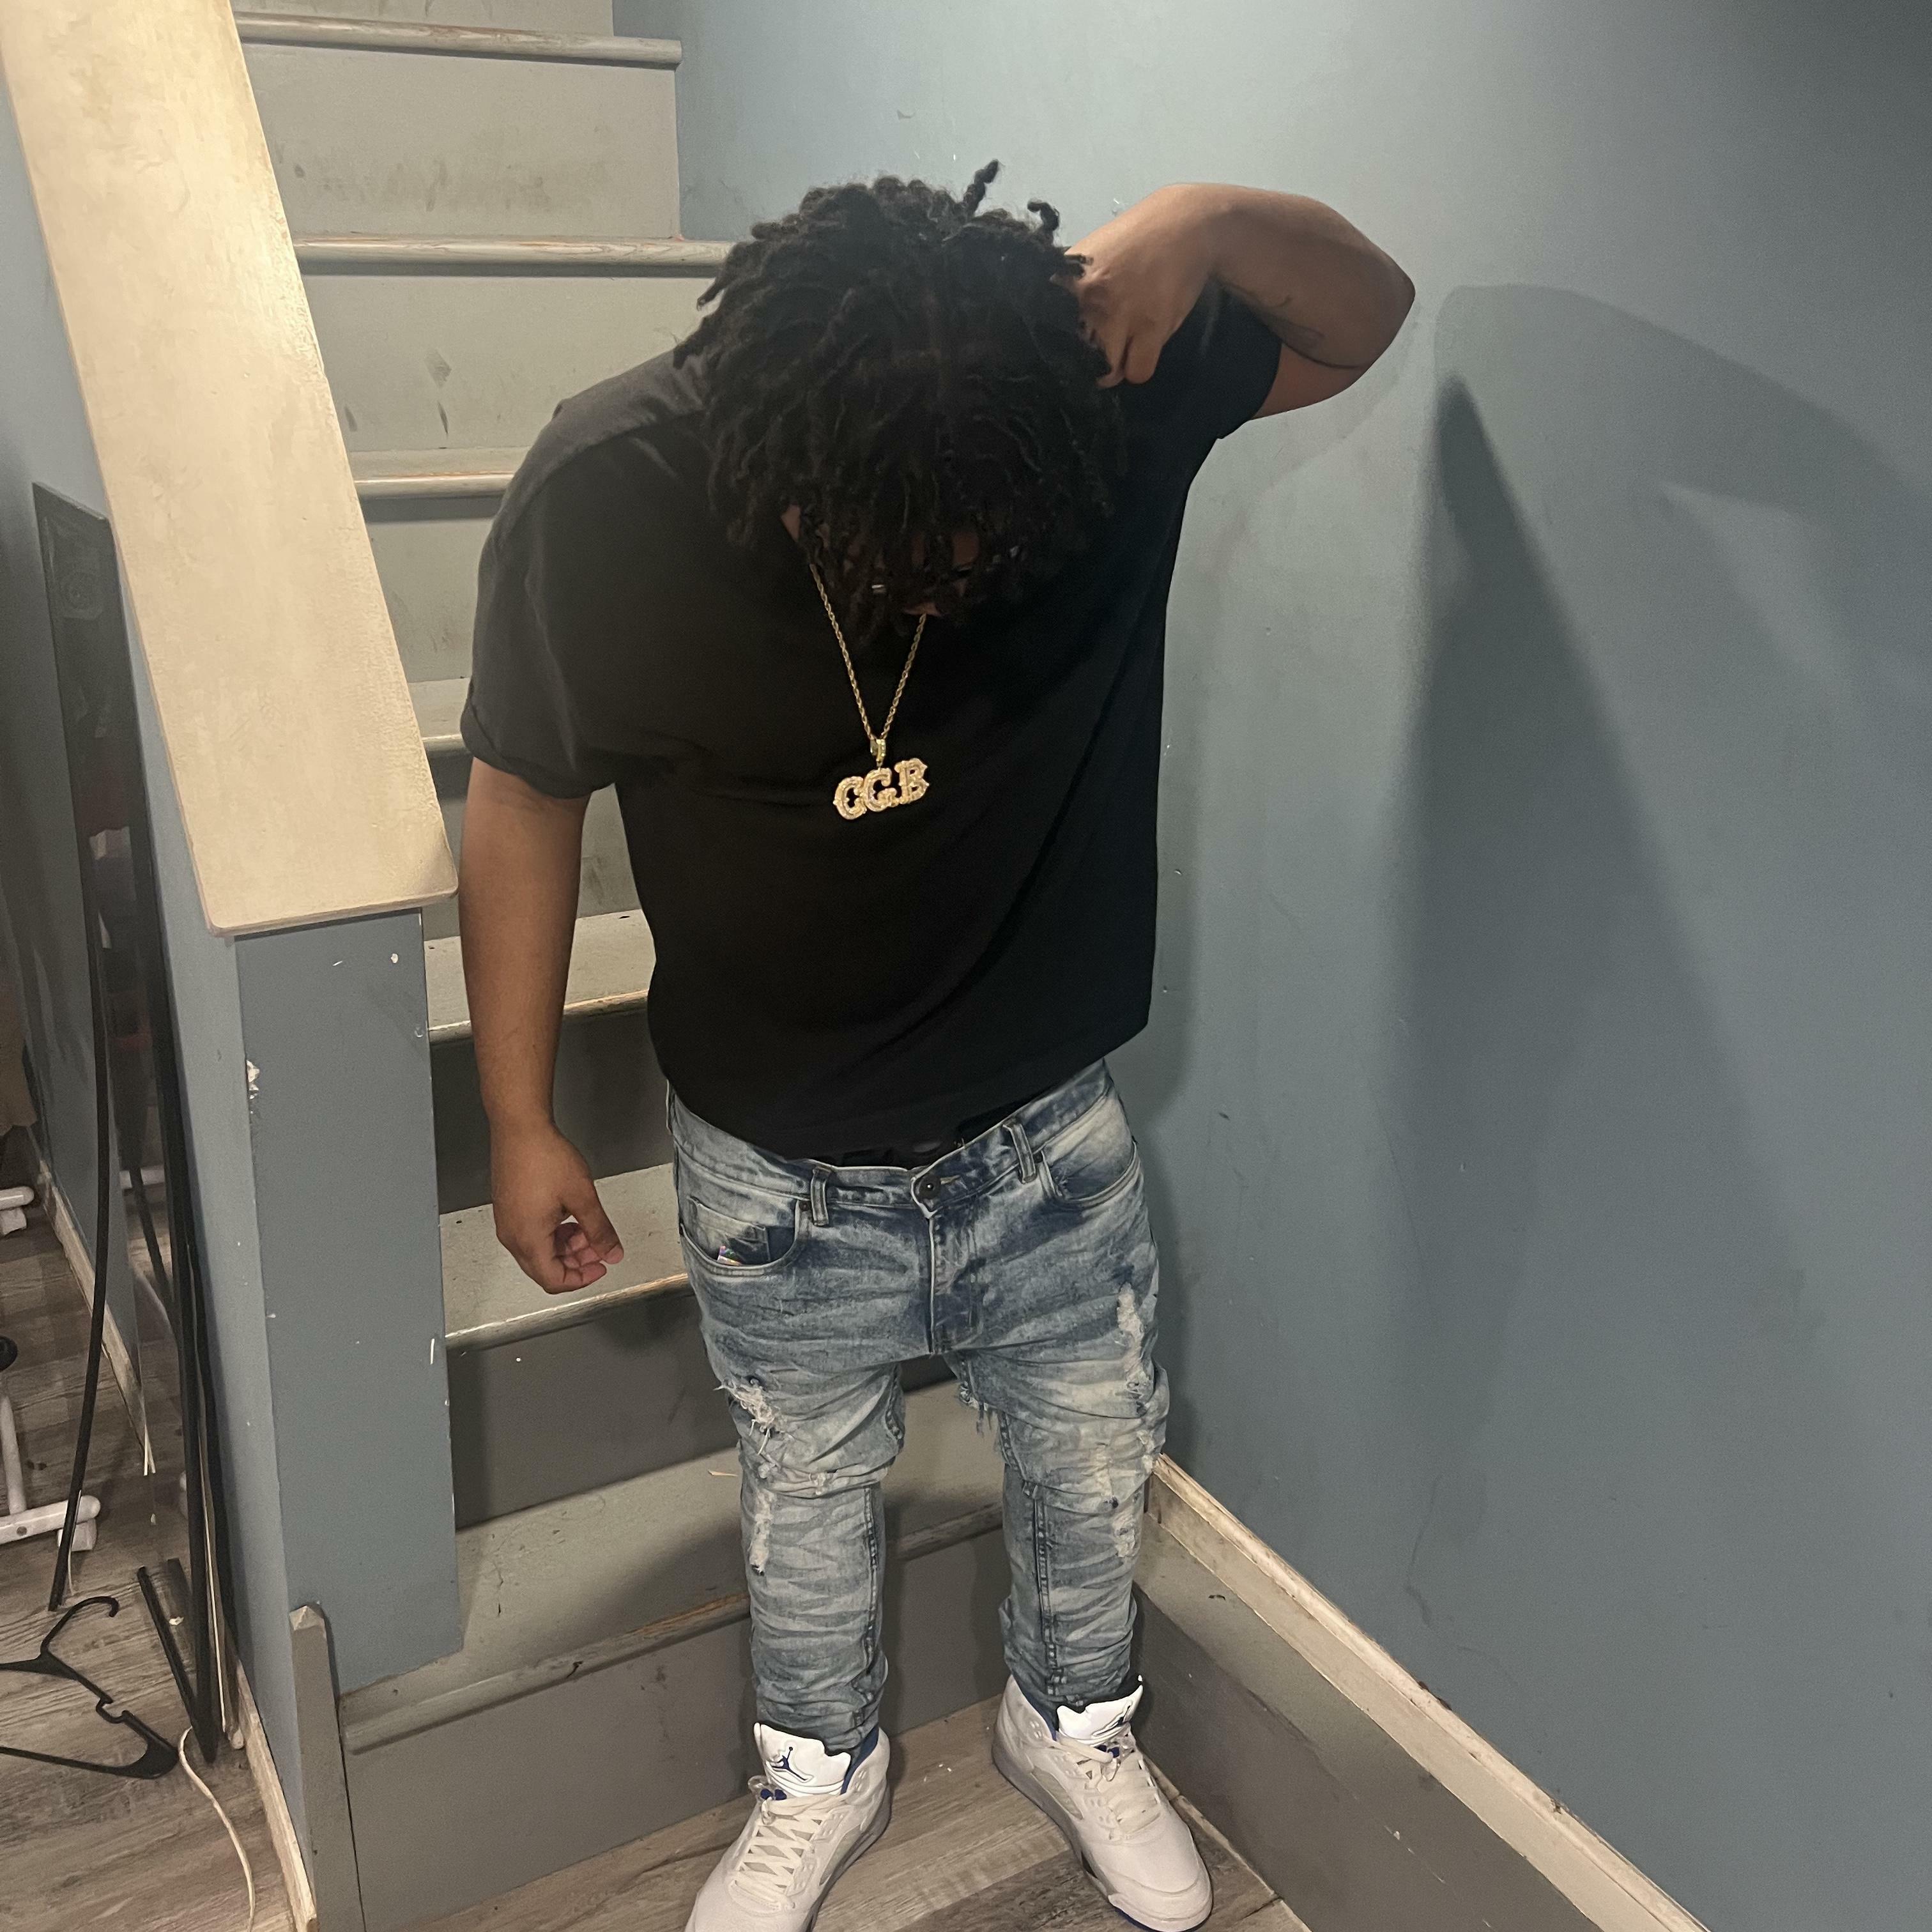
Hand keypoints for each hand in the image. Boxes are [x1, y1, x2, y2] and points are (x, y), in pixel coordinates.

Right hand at [489, 1121, 623, 1292]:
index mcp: (528, 1239)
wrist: (519, 1128)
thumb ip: (600, 1230)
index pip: (554, 1280)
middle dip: (575, 1263)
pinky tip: (569, 1217)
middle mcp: (512, 1235)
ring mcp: (507, 1222)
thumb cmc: (542, 1156)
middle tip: (598, 1248)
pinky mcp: (508, 1209)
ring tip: (587, 1229)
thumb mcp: (582, 1197)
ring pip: (538, 1251)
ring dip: (565, 1247)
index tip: (600, 1267)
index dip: (582, 1279)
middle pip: (544, 1268)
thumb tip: (612, 1252)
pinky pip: (531, 1234)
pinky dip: (553, 1234)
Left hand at [1067, 184, 1223, 386]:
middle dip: (1086, 362)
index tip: (1067, 347)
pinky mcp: (1150, 328)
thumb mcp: (1089, 258)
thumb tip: (1051, 330)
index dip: (1055, 348)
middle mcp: (1087, 300)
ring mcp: (1119, 315)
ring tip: (1124, 345)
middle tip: (1100, 347)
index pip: (1045, 333)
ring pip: (1106, 373)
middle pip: (1075, 360)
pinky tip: (1144, 346)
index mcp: (1066, 282)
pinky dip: (1140, 366)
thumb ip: (1068, 292)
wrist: (1185, 223)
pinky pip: (1136, 372)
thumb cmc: (1133, 240)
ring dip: (1115, 367)